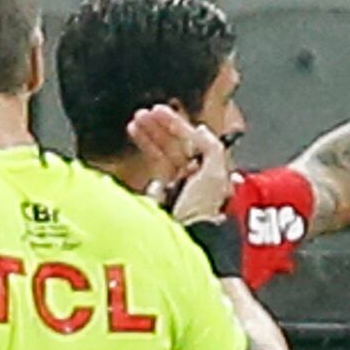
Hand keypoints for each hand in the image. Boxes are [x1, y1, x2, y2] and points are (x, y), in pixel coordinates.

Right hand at [129, 103, 236, 225]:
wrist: (182, 238)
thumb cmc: (201, 212)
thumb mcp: (214, 175)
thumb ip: (211, 148)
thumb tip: (201, 129)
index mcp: (210, 170)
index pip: (193, 140)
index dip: (178, 124)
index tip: (162, 110)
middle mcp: (193, 176)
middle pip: (176, 144)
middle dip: (161, 126)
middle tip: (145, 112)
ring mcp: (174, 185)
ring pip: (162, 152)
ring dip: (149, 134)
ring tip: (136, 121)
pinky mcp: (158, 195)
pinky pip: (151, 166)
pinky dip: (143, 149)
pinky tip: (136, 136)